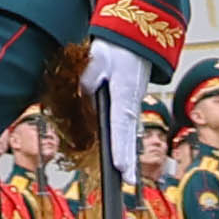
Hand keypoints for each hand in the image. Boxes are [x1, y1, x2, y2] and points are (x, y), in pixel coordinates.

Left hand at [79, 36, 157, 172]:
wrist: (136, 37)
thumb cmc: (116, 47)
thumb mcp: (97, 60)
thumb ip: (88, 80)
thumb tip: (83, 96)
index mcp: (125, 92)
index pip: (121, 124)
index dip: (120, 146)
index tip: (119, 165)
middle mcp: (132, 101)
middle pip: (129, 134)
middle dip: (129, 159)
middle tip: (128, 181)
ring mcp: (133, 101)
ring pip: (129, 131)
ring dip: (128, 152)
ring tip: (127, 176)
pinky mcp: (130, 100)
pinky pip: (126, 124)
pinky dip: (126, 140)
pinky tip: (124, 156)